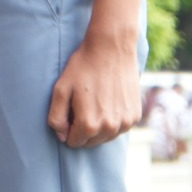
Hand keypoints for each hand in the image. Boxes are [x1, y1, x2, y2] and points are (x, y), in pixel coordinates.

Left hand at [47, 26, 143, 147]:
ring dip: (97, 126)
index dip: (67, 127)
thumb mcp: (61, 90)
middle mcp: (110, 128)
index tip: (69, 110)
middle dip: (82, 128)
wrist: (111, 50)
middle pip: (90, 142)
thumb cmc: (83, 68)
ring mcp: (126, 123)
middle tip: (81, 104)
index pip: (73, 142)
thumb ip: (56, 118)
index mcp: (89, 125)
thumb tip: (62, 137)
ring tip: (94, 102)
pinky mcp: (135, 116)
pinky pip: (119, 128)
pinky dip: (111, 121)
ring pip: (105, 137)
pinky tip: (107, 102)